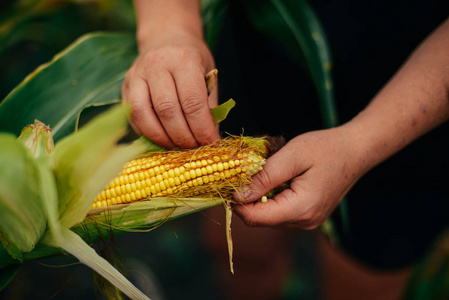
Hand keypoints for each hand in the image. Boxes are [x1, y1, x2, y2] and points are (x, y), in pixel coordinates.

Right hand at [122, 28, 219, 148]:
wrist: (165, 38)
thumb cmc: (191, 60)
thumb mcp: (208, 74)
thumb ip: (209, 105)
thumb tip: (210, 139)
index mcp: (183, 59)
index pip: (192, 101)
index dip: (202, 128)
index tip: (211, 143)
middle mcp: (157, 64)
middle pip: (167, 110)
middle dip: (183, 136)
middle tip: (194, 149)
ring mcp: (136, 74)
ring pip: (143, 114)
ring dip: (161, 138)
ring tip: (176, 147)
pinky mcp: (124, 86)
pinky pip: (132, 116)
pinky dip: (146, 133)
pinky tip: (161, 139)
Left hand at [233, 126, 367, 228]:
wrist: (356, 150)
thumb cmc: (326, 148)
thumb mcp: (292, 156)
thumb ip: (264, 177)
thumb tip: (237, 194)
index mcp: (300, 209)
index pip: (254, 218)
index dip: (236, 202)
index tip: (229, 181)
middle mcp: (304, 222)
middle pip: (259, 219)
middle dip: (246, 198)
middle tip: (244, 172)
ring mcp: (307, 221)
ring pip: (268, 216)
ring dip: (258, 196)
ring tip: (263, 172)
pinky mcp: (307, 215)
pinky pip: (279, 211)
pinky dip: (270, 196)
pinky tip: (275, 178)